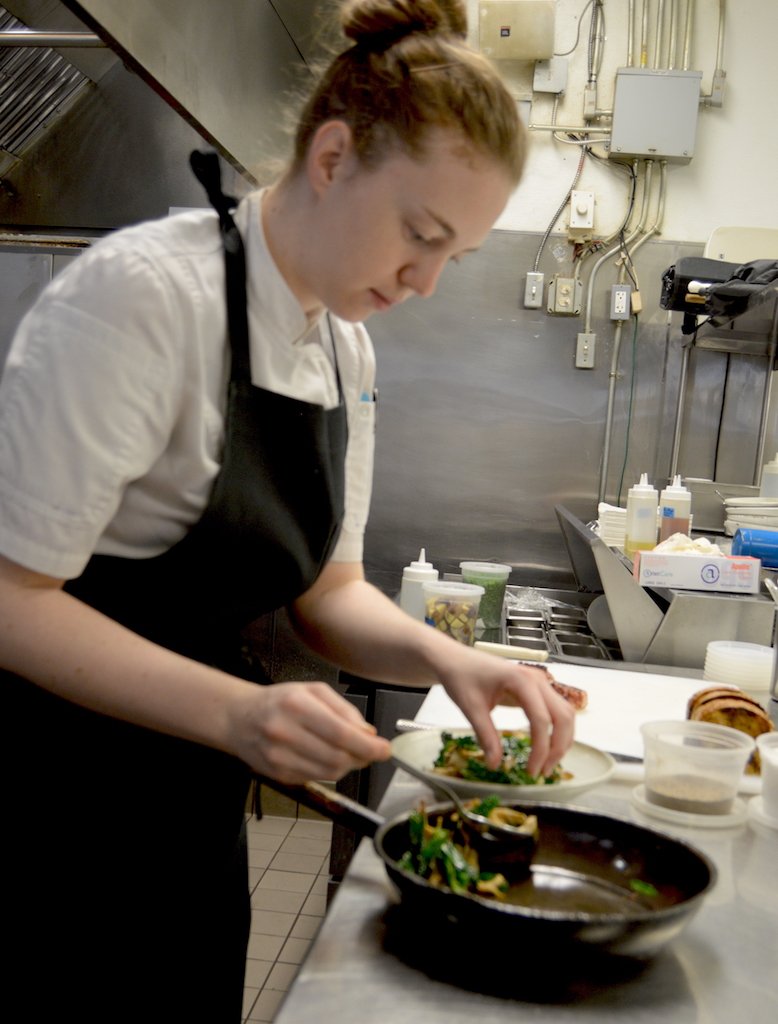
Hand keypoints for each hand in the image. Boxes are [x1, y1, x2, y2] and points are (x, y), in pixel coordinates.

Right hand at [227, 680, 390, 783]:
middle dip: (362, 758)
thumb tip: (368, 733)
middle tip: (372, 751)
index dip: (368, 746)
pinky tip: (327, 757)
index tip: (385, 749)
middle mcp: (284, 732)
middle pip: (337, 757)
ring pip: (329, 773)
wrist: (239, 718)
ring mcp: (279, 757)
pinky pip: (316, 778)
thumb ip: (344, 710)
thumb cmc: (279, 701)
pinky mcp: (278, 774)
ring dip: (348, 766)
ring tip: (349, 752)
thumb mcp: (313, 691)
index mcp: (296, 705)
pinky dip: (330, 771)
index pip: (340, 733)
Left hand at [433, 648, 574, 776]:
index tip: (530, 772)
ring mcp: (539, 682)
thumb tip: (495, 765)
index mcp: (521, 680)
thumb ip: (485, 735)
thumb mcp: (470, 707)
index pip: (541, 719)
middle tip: (542, 772)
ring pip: (565, 713)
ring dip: (561, 740)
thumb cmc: (461, 678)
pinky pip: (556, 710)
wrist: (455, 659)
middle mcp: (537, 679)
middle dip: (557, 747)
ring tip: (546, 764)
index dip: (540, 749)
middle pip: (563, 716)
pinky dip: (557, 730)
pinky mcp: (536, 688)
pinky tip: (546, 747)